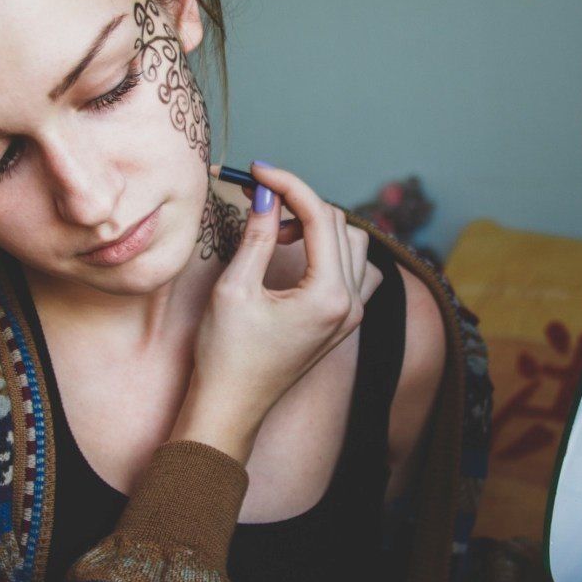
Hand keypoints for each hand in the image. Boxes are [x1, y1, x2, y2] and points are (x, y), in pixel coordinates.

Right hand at [170, 161, 379, 461]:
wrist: (231, 408)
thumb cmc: (226, 356)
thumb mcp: (235, 288)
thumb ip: (257, 235)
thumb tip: (266, 194)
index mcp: (329, 296)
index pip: (321, 217)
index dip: (289, 185)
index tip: (257, 172)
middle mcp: (351, 304)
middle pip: (340, 225)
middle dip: (300, 205)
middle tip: (259, 205)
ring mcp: (351, 315)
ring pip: (353, 245)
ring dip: (318, 227)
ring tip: (276, 237)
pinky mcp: (342, 321)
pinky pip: (355, 270)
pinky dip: (331, 252)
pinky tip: (299, 257)